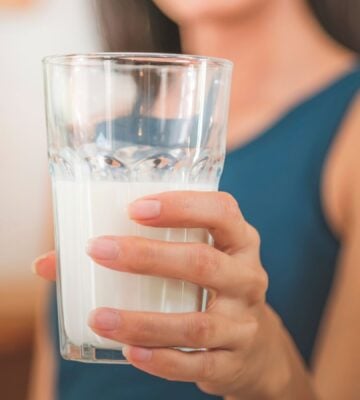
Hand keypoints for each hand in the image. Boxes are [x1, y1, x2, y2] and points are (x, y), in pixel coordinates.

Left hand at [33, 191, 285, 398]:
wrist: (254, 344)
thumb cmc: (209, 286)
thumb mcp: (191, 257)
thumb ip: (135, 251)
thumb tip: (50, 262)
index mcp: (238, 241)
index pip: (221, 211)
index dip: (181, 206)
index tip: (134, 208)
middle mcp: (247, 278)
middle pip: (203, 263)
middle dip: (148, 257)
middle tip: (100, 251)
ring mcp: (243, 322)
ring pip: (196, 323)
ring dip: (143, 320)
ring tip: (98, 317)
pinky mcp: (232, 360)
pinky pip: (196, 363)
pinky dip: (162, 359)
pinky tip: (129, 350)